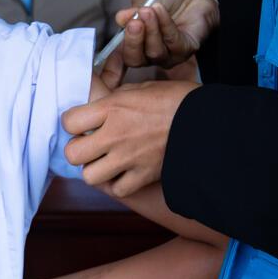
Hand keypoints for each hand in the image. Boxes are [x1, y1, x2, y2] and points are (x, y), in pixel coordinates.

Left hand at [63, 78, 198, 196]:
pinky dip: (118, 184)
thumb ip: (115, 99)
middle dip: (78, 150)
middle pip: (72, 153)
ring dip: (95, 169)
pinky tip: (124, 173)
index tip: (81, 123)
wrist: (209, 123)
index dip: (72, 123)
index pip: (69, 121)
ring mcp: (129, 158)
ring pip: (90, 177)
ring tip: (106, 161)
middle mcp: (116, 134)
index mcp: (113, 108)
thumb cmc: (178, 100)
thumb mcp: (143, 89)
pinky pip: (117, 189)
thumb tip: (97, 105)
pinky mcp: (144, 176)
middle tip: (90, 145)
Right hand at [99, 0, 218, 79]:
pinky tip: (160, 10)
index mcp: (136, 45)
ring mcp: (168, 56)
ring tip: (149, 10)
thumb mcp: (144, 0)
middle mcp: (149, 55)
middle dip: (133, 41)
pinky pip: (173, 42)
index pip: (121, 58)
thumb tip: (120, 18)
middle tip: (134, 22)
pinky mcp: (186, 51)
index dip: (113, 57)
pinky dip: (165, 25)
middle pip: (135, 59)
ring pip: (154, 52)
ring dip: (151, 30)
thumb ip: (132, 11)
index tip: (113, 43)